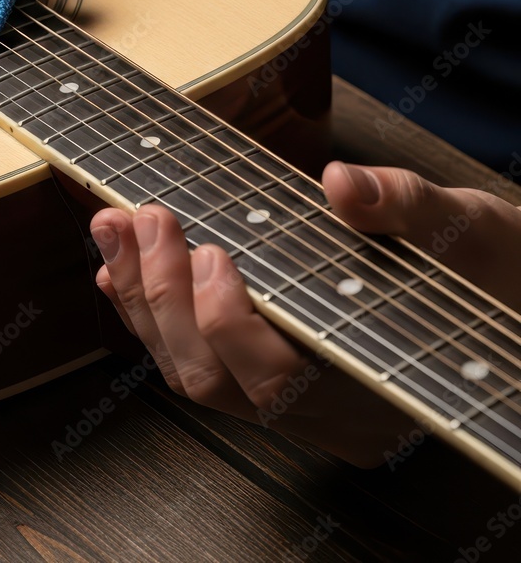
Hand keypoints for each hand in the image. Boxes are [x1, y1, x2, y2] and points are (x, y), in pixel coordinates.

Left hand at [90, 161, 520, 465]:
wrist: (498, 293)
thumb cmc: (487, 271)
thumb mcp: (464, 229)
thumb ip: (403, 208)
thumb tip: (341, 185)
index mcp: (375, 388)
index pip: (280, 382)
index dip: (230, 321)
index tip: (211, 250)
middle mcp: (323, 412)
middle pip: (213, 380)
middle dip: (165, 295)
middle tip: (144, 217)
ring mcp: (289, 400)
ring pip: (189, 373)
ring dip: (143, 298)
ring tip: (115, 228)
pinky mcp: (264, 372)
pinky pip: (191, 359)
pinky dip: (149, 313)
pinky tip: (120, 271)